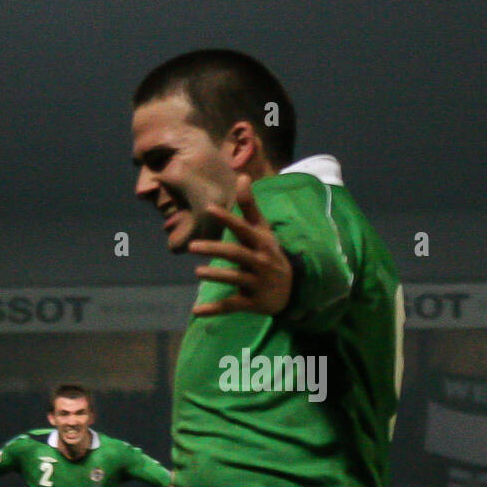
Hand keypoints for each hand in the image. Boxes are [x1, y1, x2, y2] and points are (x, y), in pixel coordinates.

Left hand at [189, 175, 293, 316]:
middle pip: (236, 254)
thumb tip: (242, 175)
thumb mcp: (263, 231)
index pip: (243, 228)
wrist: (293, 290)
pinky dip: (214, 310)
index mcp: (261, 243)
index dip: (227, 218)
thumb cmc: (270, 254)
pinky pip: (232, 305)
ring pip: (235, 278)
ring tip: (197, 272)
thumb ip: (250, 206)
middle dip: (215, 249)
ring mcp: (257, 283)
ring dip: (216, 275)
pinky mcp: (253, 302)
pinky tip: (196, 311)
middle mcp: (260, 262)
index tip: (209, 208)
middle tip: (193, 246)